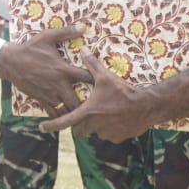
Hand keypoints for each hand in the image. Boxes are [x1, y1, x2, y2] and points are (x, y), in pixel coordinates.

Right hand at [0, 26, 88, 115]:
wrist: (10, 62)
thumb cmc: (30, 48)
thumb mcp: (47, 36)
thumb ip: (66, 32)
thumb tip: (83, 26)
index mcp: (63, 69)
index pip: (86, 76)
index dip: (97, 79)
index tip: (104, 81)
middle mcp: (58, 84)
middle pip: (78, 100)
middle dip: (87, 104)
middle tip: (95, 106)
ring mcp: (49, 94)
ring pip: (66, 109)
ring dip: (74, 112)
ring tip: (83, 115)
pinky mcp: (40, 99)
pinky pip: (53, 113)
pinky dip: (60, 117)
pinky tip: (65, 118)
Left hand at [40, 52, 156, 141]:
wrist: (146, 106)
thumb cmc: (123, 91)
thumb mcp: (106, 77)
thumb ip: (92, 65)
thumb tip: (83, 50)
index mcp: (87, 112)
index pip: (64, 121)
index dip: (51, 125)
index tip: (42, 127)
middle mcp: (94, 126)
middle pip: (79, 130)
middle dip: (79, 125)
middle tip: (84, 115)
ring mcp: (105, 134)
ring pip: (94, 133)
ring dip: (96, 126)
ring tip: (106, 113)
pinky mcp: (117, 138)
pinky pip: (108, 135)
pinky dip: (109, 129)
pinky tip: (116, 118)